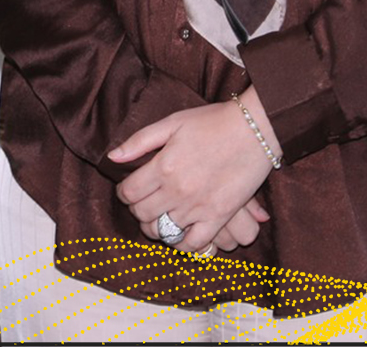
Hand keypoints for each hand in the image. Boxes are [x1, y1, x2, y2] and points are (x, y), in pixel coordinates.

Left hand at [108, 94, 278, 255]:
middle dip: (137, 210)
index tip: (129, 190)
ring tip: (159, 217)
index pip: (129, 192)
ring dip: (156, 226)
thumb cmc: (212, 122)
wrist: (254, 129)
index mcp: (163, 166)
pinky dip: (182, 244)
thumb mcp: (171, 123)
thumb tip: (112, 158)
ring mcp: (198, 206)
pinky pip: (194, 243)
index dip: (123, 193)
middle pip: (142, 214)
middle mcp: (177, 190)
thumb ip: (139, 141)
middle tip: (143, 203)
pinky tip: (179, 234)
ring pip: (163, 231)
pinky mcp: (219, 216)